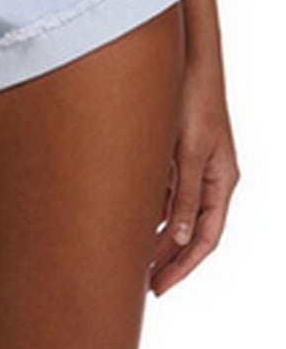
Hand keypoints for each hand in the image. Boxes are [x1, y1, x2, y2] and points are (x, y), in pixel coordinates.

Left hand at [149, 62, 239, 294]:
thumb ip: (184, 193)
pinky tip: (128, 218)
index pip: (206, 238)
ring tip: (128, 256)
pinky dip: (150, 209)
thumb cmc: (191, 100)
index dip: (183, 266)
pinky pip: (165, 191)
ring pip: (175, 213)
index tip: (158, 287)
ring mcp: (192, 165)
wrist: (187, 61)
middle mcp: (209, 178)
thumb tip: (183, 237)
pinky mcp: (175, 152)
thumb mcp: (186, 150)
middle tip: (138, 282)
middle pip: (190, 231)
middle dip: (166, 257)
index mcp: (219, 181)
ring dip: (156, 235)